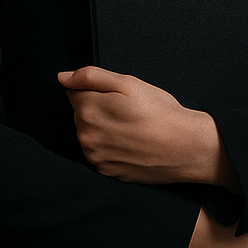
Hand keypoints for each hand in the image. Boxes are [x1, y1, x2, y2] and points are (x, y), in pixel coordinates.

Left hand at [58, 66, 238, 189]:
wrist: (184, 147)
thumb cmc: (160, 112)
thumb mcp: (129, 83)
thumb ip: (91, 77)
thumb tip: (62, 77)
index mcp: (88, 110)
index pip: (74, 93)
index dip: (96, 90)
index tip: (117, 95)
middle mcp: (86, 136)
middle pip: (81, 115)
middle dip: (98, 109)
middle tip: (128, 110)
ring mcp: (95, 156)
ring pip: (89, 135)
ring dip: (103, 129)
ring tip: (131, 127)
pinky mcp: (105, 171)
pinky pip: (99, 153)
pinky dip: (110, 147)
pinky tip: (130, 142)